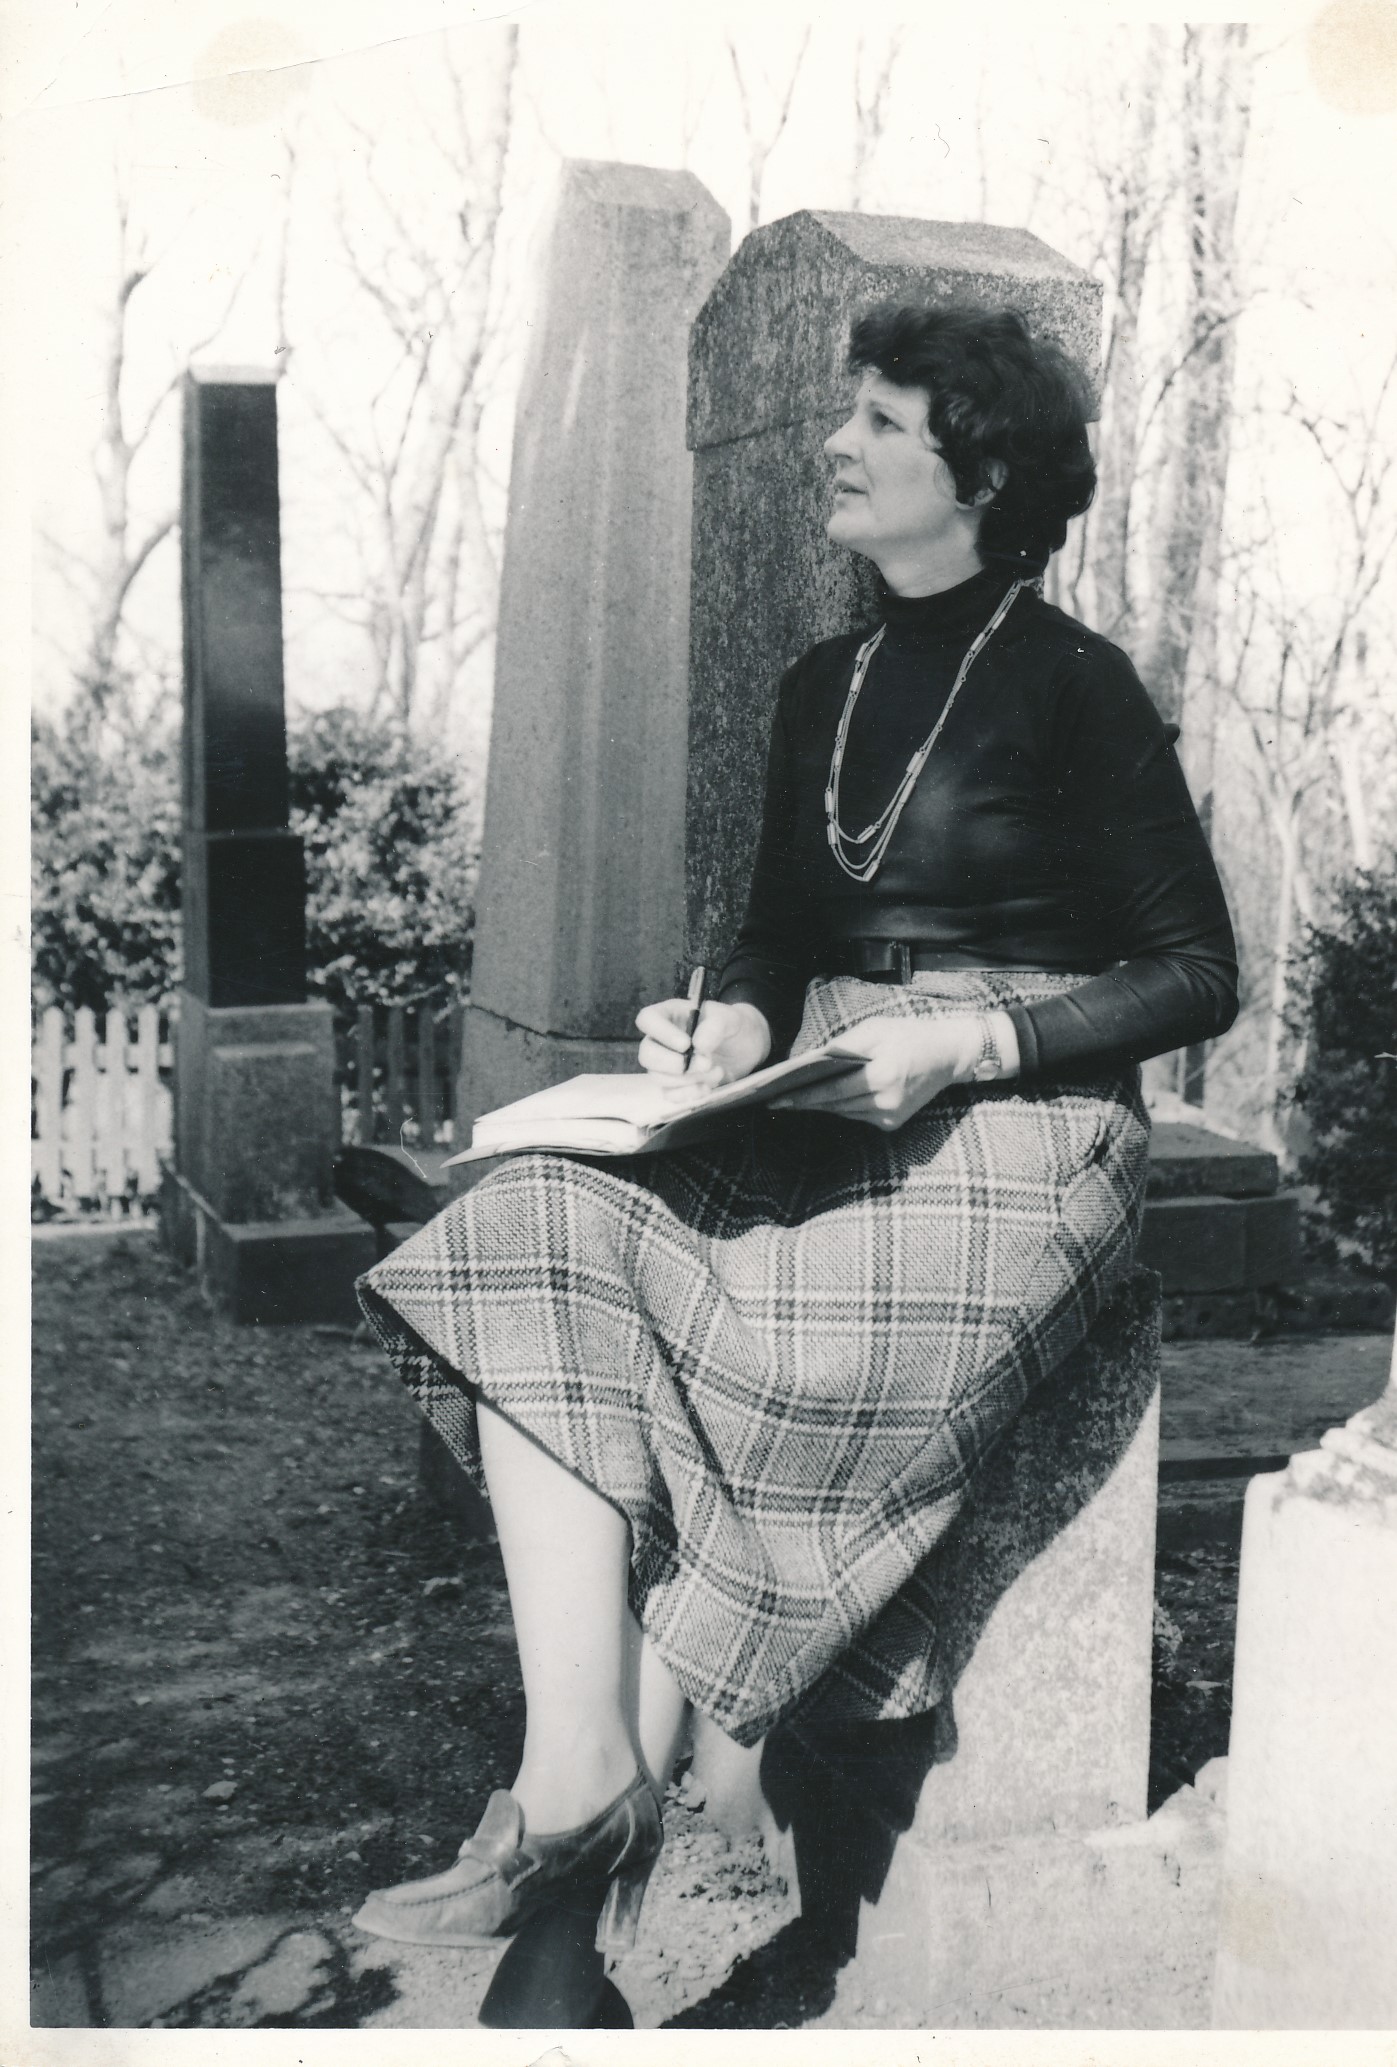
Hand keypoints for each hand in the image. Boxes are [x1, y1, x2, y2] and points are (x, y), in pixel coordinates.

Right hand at [635, 997, 771, 1091]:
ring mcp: (667, 1064)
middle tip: (703, 1063)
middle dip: (673, 1063)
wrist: (745, 1048)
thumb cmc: (732, 1026)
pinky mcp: (676, 1085)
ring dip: (689, 1079)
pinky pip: (670, 1095)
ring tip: (716, 1070)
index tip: (686, 1044)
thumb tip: (698, 1045)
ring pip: (658, 1077)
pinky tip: (708, 1087)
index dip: (660, 1033)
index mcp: (670, 1015)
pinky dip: (689, 1094)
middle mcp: (662, 1040)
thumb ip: (715, 1026)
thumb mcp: (730, 1018)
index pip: (647, 1019)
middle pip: (646, 1054)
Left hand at [770, 1013, 997, 1129]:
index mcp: (882, 1075)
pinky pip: (857, 1115)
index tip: (776, 1099)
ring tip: (794, 1099)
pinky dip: (842, 1106)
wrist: (947, 1055)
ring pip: (843, 1112)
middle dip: (804, 1102)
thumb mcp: (875, 1029)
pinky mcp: (892, 1124)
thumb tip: (810, 1060)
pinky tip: (826, 1099)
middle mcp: (886, 1101)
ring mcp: (890, 1116)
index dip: (801, 1096)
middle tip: (776, 1101)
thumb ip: (842, 1046)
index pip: (831, 1090)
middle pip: (833, 1104)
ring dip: (821, 1105)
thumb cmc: (908, 1035)